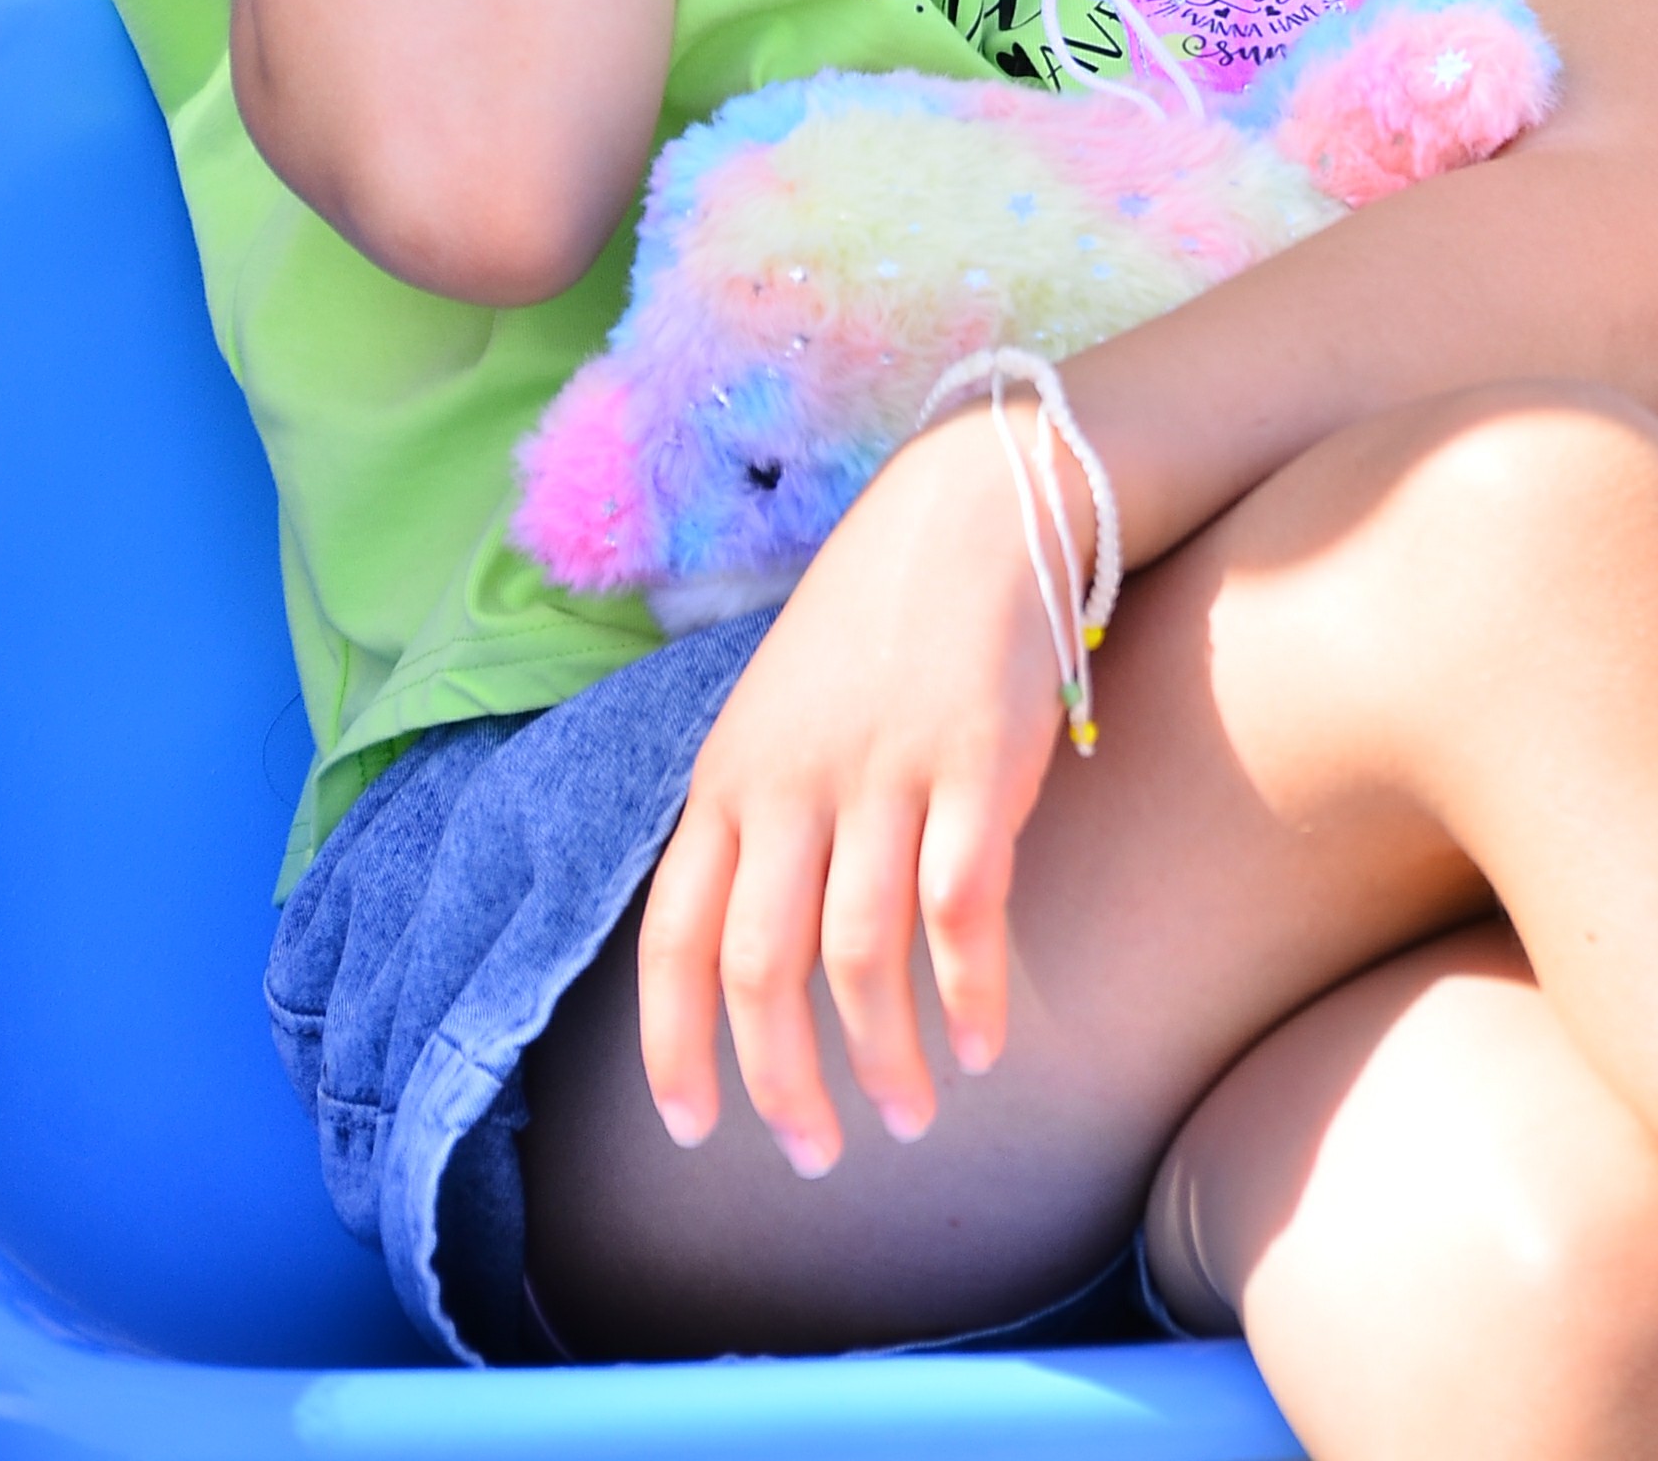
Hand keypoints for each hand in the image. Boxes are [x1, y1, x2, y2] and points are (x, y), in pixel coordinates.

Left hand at [637, 397, 1095, 1174]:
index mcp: (728, 774)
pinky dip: (971, 998)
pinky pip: (963, 913)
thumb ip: (755, 815)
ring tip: (912, 1116)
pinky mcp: (978, 763)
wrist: (972, 504)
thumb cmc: (874, 621)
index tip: (697, 1132)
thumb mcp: (777, 709)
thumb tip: (745, 950)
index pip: (672, 936)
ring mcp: (884, 770)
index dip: (676, 1047)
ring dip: (885, 1062)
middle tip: (816, 1154)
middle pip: (760, 968)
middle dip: (783, 1083)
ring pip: (861, 959)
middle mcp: (791, 780)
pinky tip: (986, 1047)